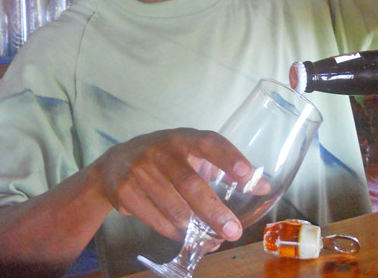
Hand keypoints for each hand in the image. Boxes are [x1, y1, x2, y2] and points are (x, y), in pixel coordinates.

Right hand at [91, 128, 253, 242]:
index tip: (248, 175)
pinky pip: (156, 220)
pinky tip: (188, 238)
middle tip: (233, 231)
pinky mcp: (125, 192)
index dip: (228, 157)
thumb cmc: (165, 159)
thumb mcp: (191, 154)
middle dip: (213, 210)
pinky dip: (176, 233)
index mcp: (182, 137)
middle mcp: (160, 150)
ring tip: (215, 239)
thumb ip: (225, 168)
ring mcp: (139, 171)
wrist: (113, 165)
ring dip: (196, 229)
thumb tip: (264, 187)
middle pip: (190, 183)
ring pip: (173, 208)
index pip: (209, 142)